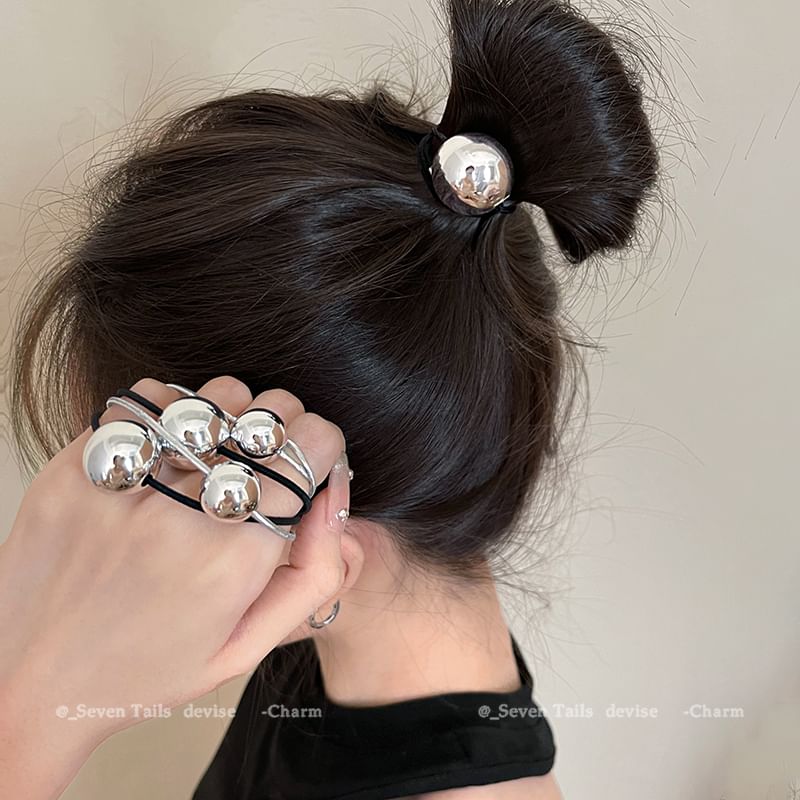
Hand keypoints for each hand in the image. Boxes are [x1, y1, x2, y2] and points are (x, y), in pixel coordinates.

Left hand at [0, 376, 348, 799]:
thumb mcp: (247, 648)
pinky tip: (166, 450)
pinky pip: (144, 401)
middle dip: (284, 429)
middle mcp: (179, 514)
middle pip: (269, 413)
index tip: (310, 463)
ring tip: (214, 456)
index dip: (323, 445)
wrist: (26, 685)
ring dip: (229, 417)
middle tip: (265, 463)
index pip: (314, 445)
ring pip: (213, 396)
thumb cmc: (145, 670)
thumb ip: (313, 574)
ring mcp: (122, 486)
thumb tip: (334, 497)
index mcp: (233, 561)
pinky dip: (168, 412)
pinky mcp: (74, 469)